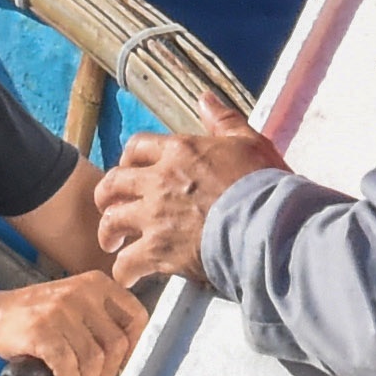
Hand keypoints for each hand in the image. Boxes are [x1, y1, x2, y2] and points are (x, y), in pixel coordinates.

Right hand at [0, 271, 147, 375]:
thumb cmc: (38, 315)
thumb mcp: (76, 302)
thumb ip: (103, 319)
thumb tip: (128, 356)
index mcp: (96, 284)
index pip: (136, 316)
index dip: (134, 346)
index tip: (123, 363)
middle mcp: (81, 293)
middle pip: (116, 343)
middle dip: (109, 372)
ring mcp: (60, 311)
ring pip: (92, 359)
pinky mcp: (41, 331)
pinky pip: (67, 365)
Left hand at [93, 105, 290, 286]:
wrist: (268, 225)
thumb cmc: (264, 184)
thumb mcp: (248, 141)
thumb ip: (223, 120)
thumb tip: (204, 98)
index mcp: (180, 151)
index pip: (137, 148)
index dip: (128, 160)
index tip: (129, 170)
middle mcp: (159, 180)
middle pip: (114, 183)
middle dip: (106, 195)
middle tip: (109, 207)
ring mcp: (155, 216)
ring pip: (112, 221)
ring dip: (108, 233)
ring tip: (111, 244)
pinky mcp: (159, 250)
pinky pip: (127, 262)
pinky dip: (124, 271)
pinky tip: (128, 277)